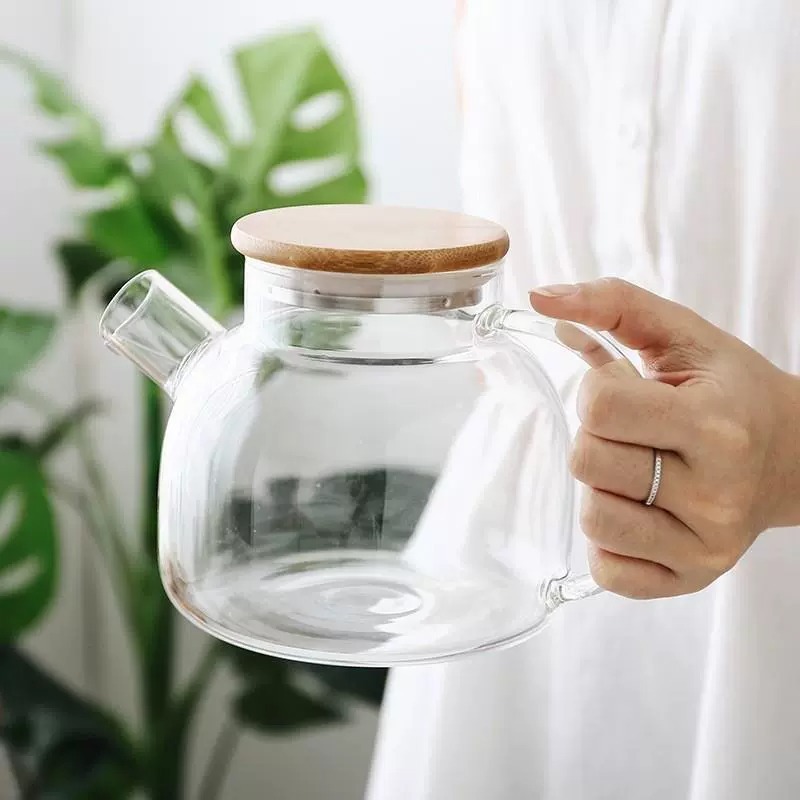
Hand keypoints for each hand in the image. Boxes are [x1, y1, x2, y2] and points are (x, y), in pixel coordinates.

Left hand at [529, 278, 799, 598]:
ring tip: (637, 471)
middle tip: (634, 433)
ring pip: (592, 517)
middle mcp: (714, 493)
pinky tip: (638, 509)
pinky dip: (607, 537)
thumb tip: (539, 296)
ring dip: (600, 487)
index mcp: (714, 425)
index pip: (599, 408)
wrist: (792, 457)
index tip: (624, 390)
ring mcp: (704, 545)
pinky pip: (606, 569)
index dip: (595, 391)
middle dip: (595, 437)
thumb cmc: (730, 391)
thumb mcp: (681, 335)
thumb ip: (612, 303)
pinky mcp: (690, 578)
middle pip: (587, 462)